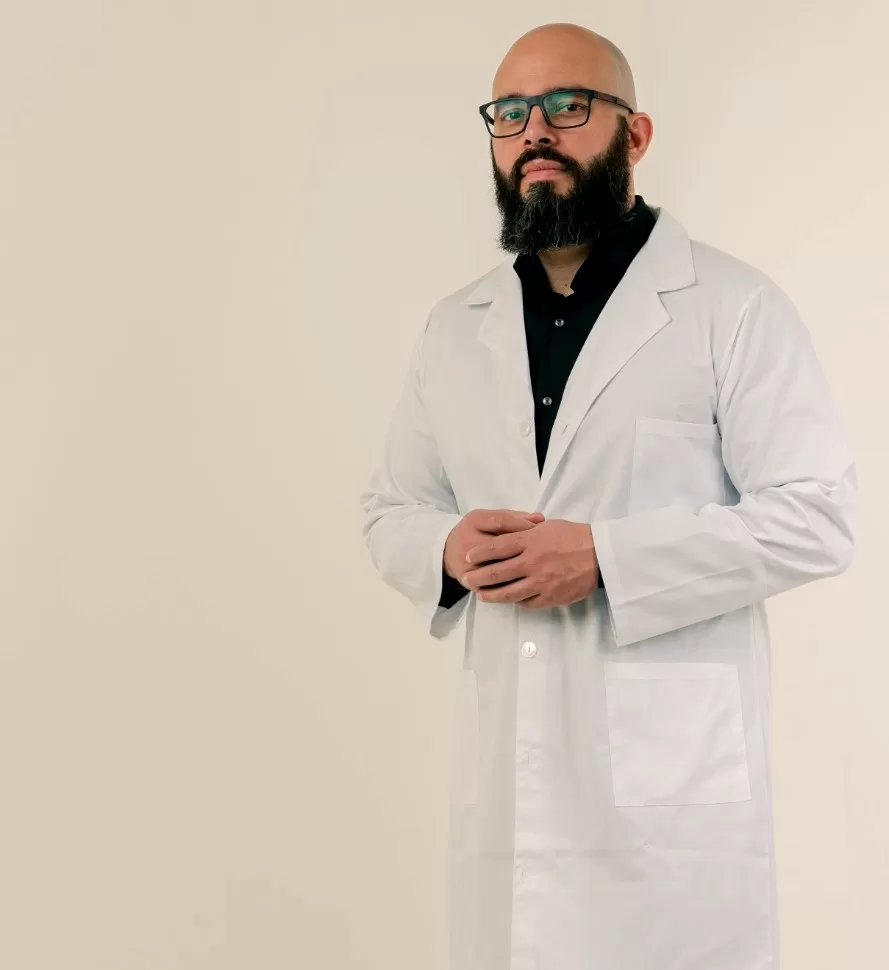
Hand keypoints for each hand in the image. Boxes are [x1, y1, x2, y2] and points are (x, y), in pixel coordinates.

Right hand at [443, 509, 545, 581]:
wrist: (448, 551)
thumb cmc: (476, 531)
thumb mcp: (489, 518)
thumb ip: (514, 517)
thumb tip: (540, 518)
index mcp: (475, 522)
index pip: (501, 521)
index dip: (522, 524)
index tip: (539, 529)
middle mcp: (469, 542)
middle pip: (500, 546)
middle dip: (524, 549)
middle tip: (542, 553)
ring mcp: (468, 564)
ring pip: (498, 569)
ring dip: (519, 570)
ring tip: (537, 570)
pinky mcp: (471, 582)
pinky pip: (493, 586)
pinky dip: (510, 586)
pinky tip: (526, 586)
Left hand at [460, 518, 598, 608]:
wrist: (601, 555)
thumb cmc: (574, 536)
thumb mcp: (547, 528)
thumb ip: (525, 533)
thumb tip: (505, 537)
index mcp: (530, 541)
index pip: (496, 547)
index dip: (479, 553)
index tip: (467, 557)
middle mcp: (532, 562)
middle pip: (496, 573)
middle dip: (477, 577)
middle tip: (466, 580)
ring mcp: (540, 582)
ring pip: (508, 593)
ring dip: (491, 595)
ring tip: (481, 596)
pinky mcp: (550, 597)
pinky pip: (527, 603)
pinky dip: (516, 602)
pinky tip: (510, 600)